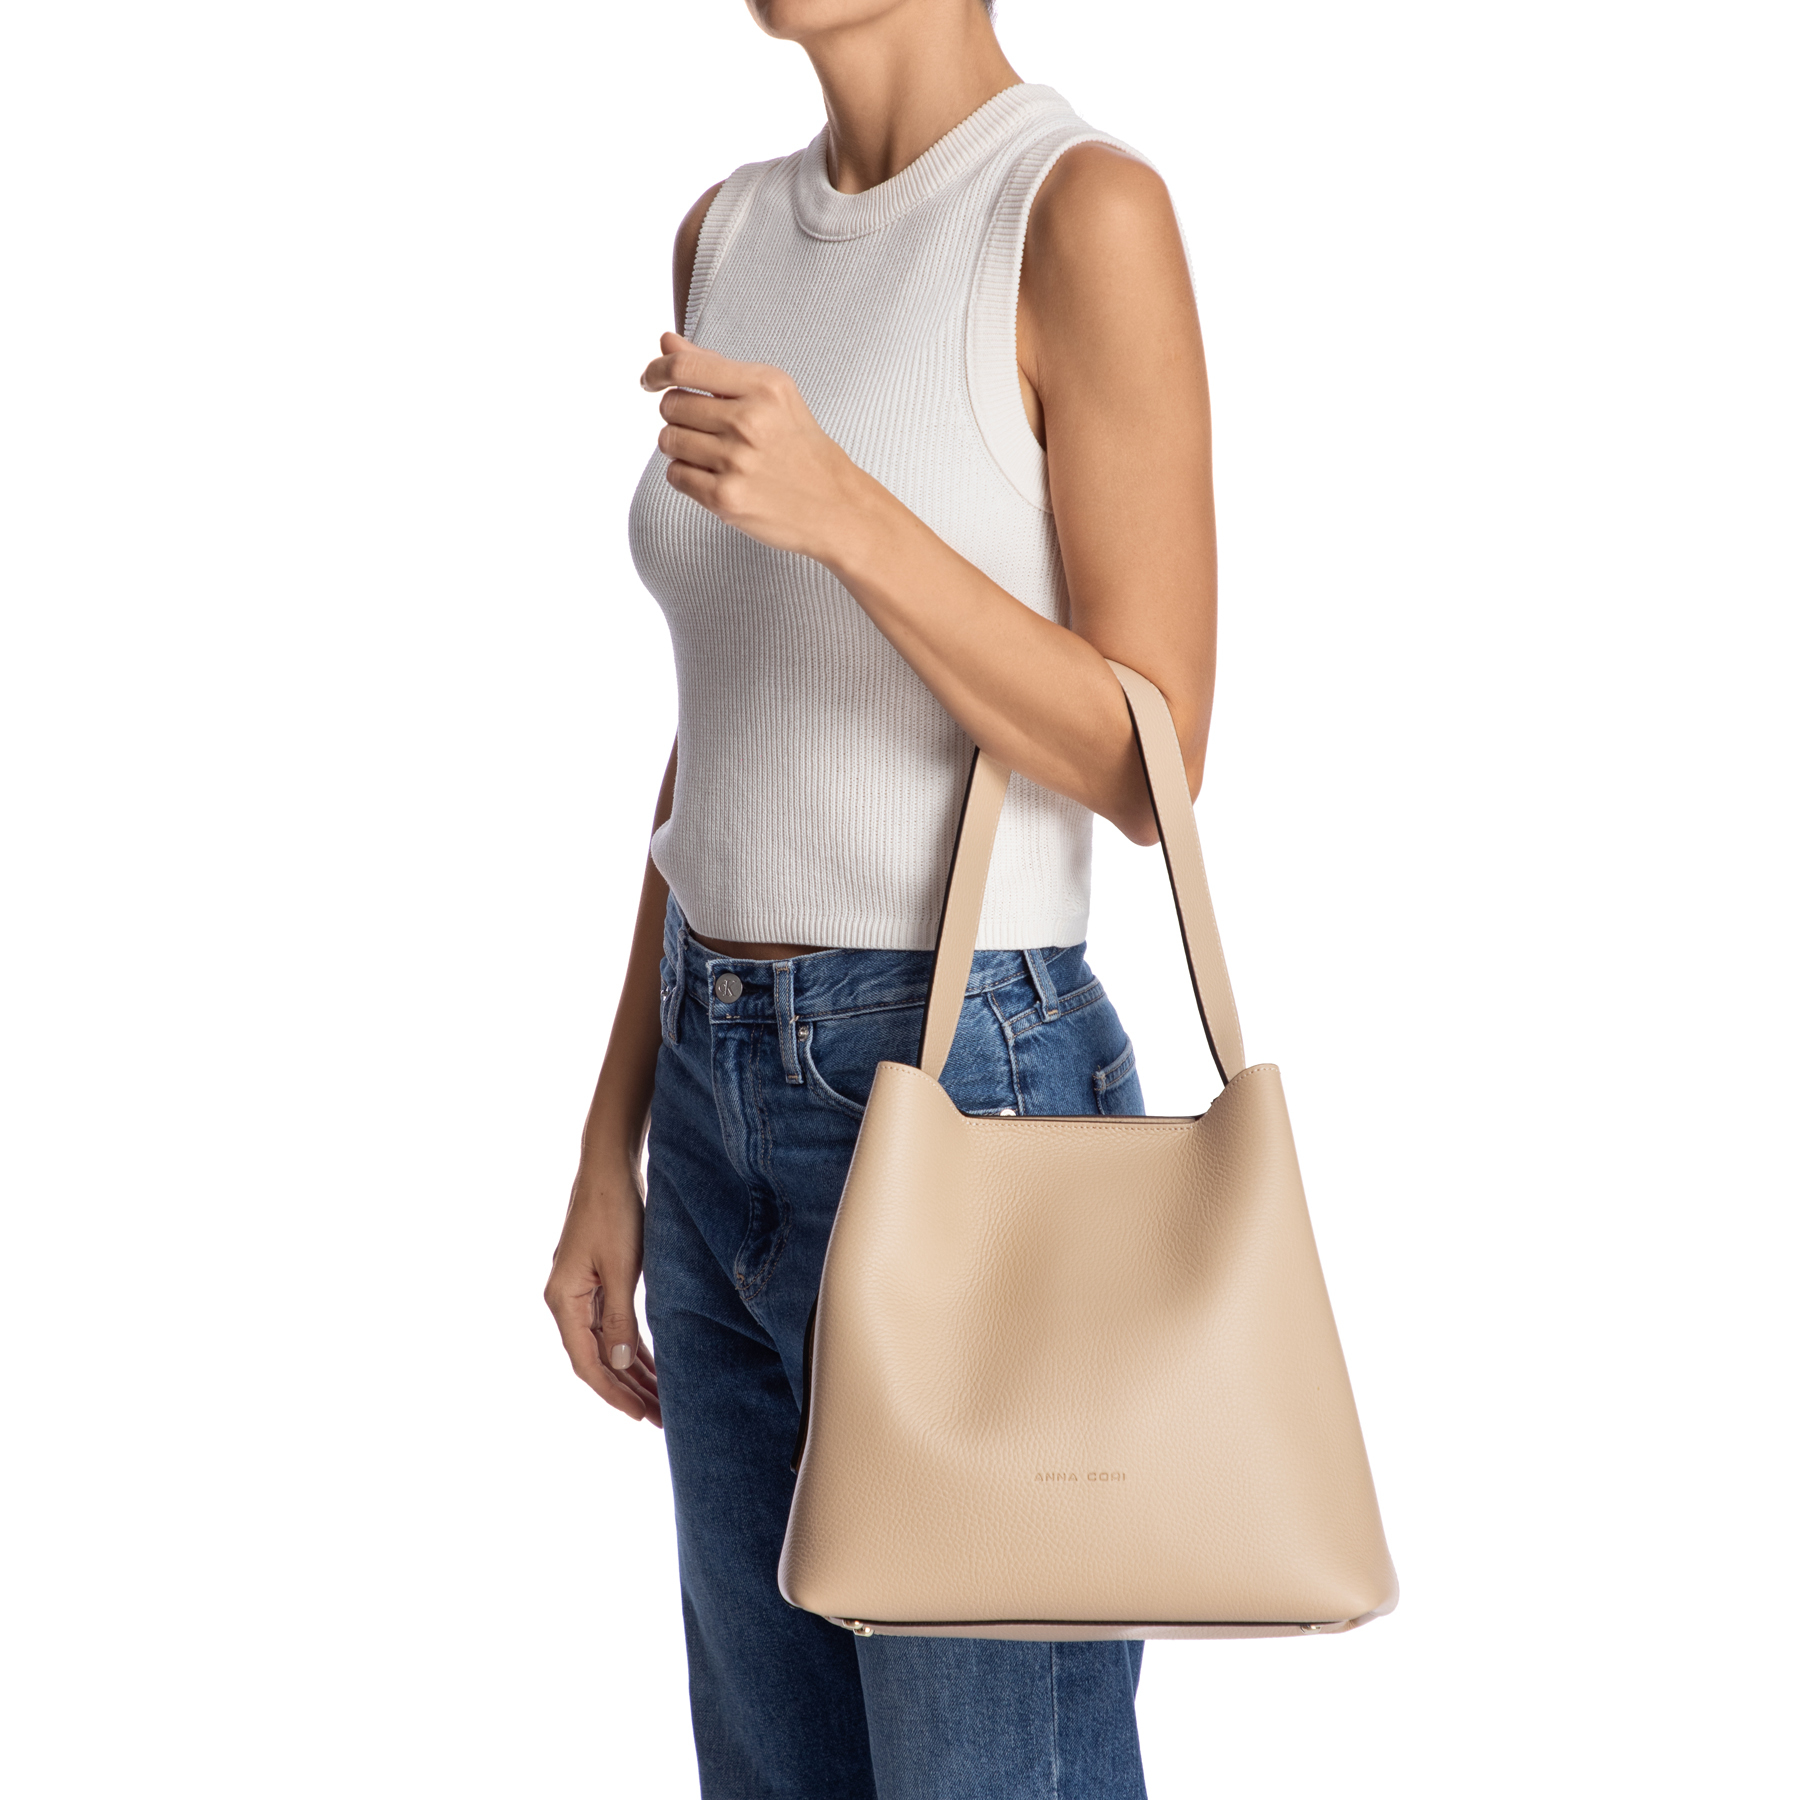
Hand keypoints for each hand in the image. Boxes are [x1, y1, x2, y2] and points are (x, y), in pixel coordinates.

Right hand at [544, 1155, 661, 1426]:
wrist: (610, 1166)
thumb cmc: (614, 1212)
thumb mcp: (621, 1268)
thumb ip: (619, 1318)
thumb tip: (620, 1364)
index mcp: (564, 1300)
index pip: (587, 1362)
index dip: (614, 1393)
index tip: (640, 1416)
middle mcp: (566, 1300)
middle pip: (596, 1358)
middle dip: (627, 1390)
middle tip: (659, 1416)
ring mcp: (579, 1290)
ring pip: (605, 1344)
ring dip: (631, 1371)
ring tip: (659, 1399)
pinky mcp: (595, 1279)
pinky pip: (610, 1324)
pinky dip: (630, 1345)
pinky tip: (649, 1363)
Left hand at [641, 332, 873, 564]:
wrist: (835, 505)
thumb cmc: (799, 446)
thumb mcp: (771, 395)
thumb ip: (715, 367)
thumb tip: (665, 341)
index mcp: (763, 386)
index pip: (684, 367)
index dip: (656, 371)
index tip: (650, 380)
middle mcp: (749, 421)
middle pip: (672, 405)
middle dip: (679, 415)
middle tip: (707, 429)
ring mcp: (736, 461)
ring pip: (669, 440)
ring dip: (681, 446)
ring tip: (713, 454)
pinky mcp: (726, 498)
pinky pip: (676, 475)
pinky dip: (687, 475)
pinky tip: (714, 477)